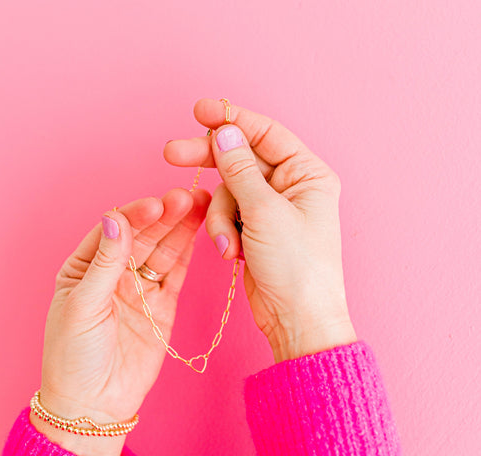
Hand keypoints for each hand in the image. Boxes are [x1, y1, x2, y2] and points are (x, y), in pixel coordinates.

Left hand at [31, 188, 209, 455]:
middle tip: (188, 197)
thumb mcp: (82, 306)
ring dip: (181, 229)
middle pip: (143, 237)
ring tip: (203, 205)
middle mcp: (113, 273)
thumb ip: (104, 263)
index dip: (136, 216)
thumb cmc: (74, 357)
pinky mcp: (162, 307)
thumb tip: (115, 220)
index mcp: (84, 268)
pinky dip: (187, 254)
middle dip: (165, 216)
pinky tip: (199, 233)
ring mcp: (140, 289)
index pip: (113, 231)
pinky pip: (176, 275)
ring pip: (163, 252)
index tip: (157, 205)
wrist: (95, 404)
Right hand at [164, 99, 356, 361]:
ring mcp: (271, 210)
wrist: (296, 318)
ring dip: (220, 218)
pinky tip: (231, 253)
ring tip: (227, 245)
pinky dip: (223, 232)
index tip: (199, 112)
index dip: (232, 120)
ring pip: (228, 193)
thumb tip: (226, 133)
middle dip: (210, 163)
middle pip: (241, 159)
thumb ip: (241, 170)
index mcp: (307, 174)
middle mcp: (291, 187)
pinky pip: (227, 217)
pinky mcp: (255, 231)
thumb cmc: (297, 268)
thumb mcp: (265, 213)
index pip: (265, 134)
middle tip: (172, 153)